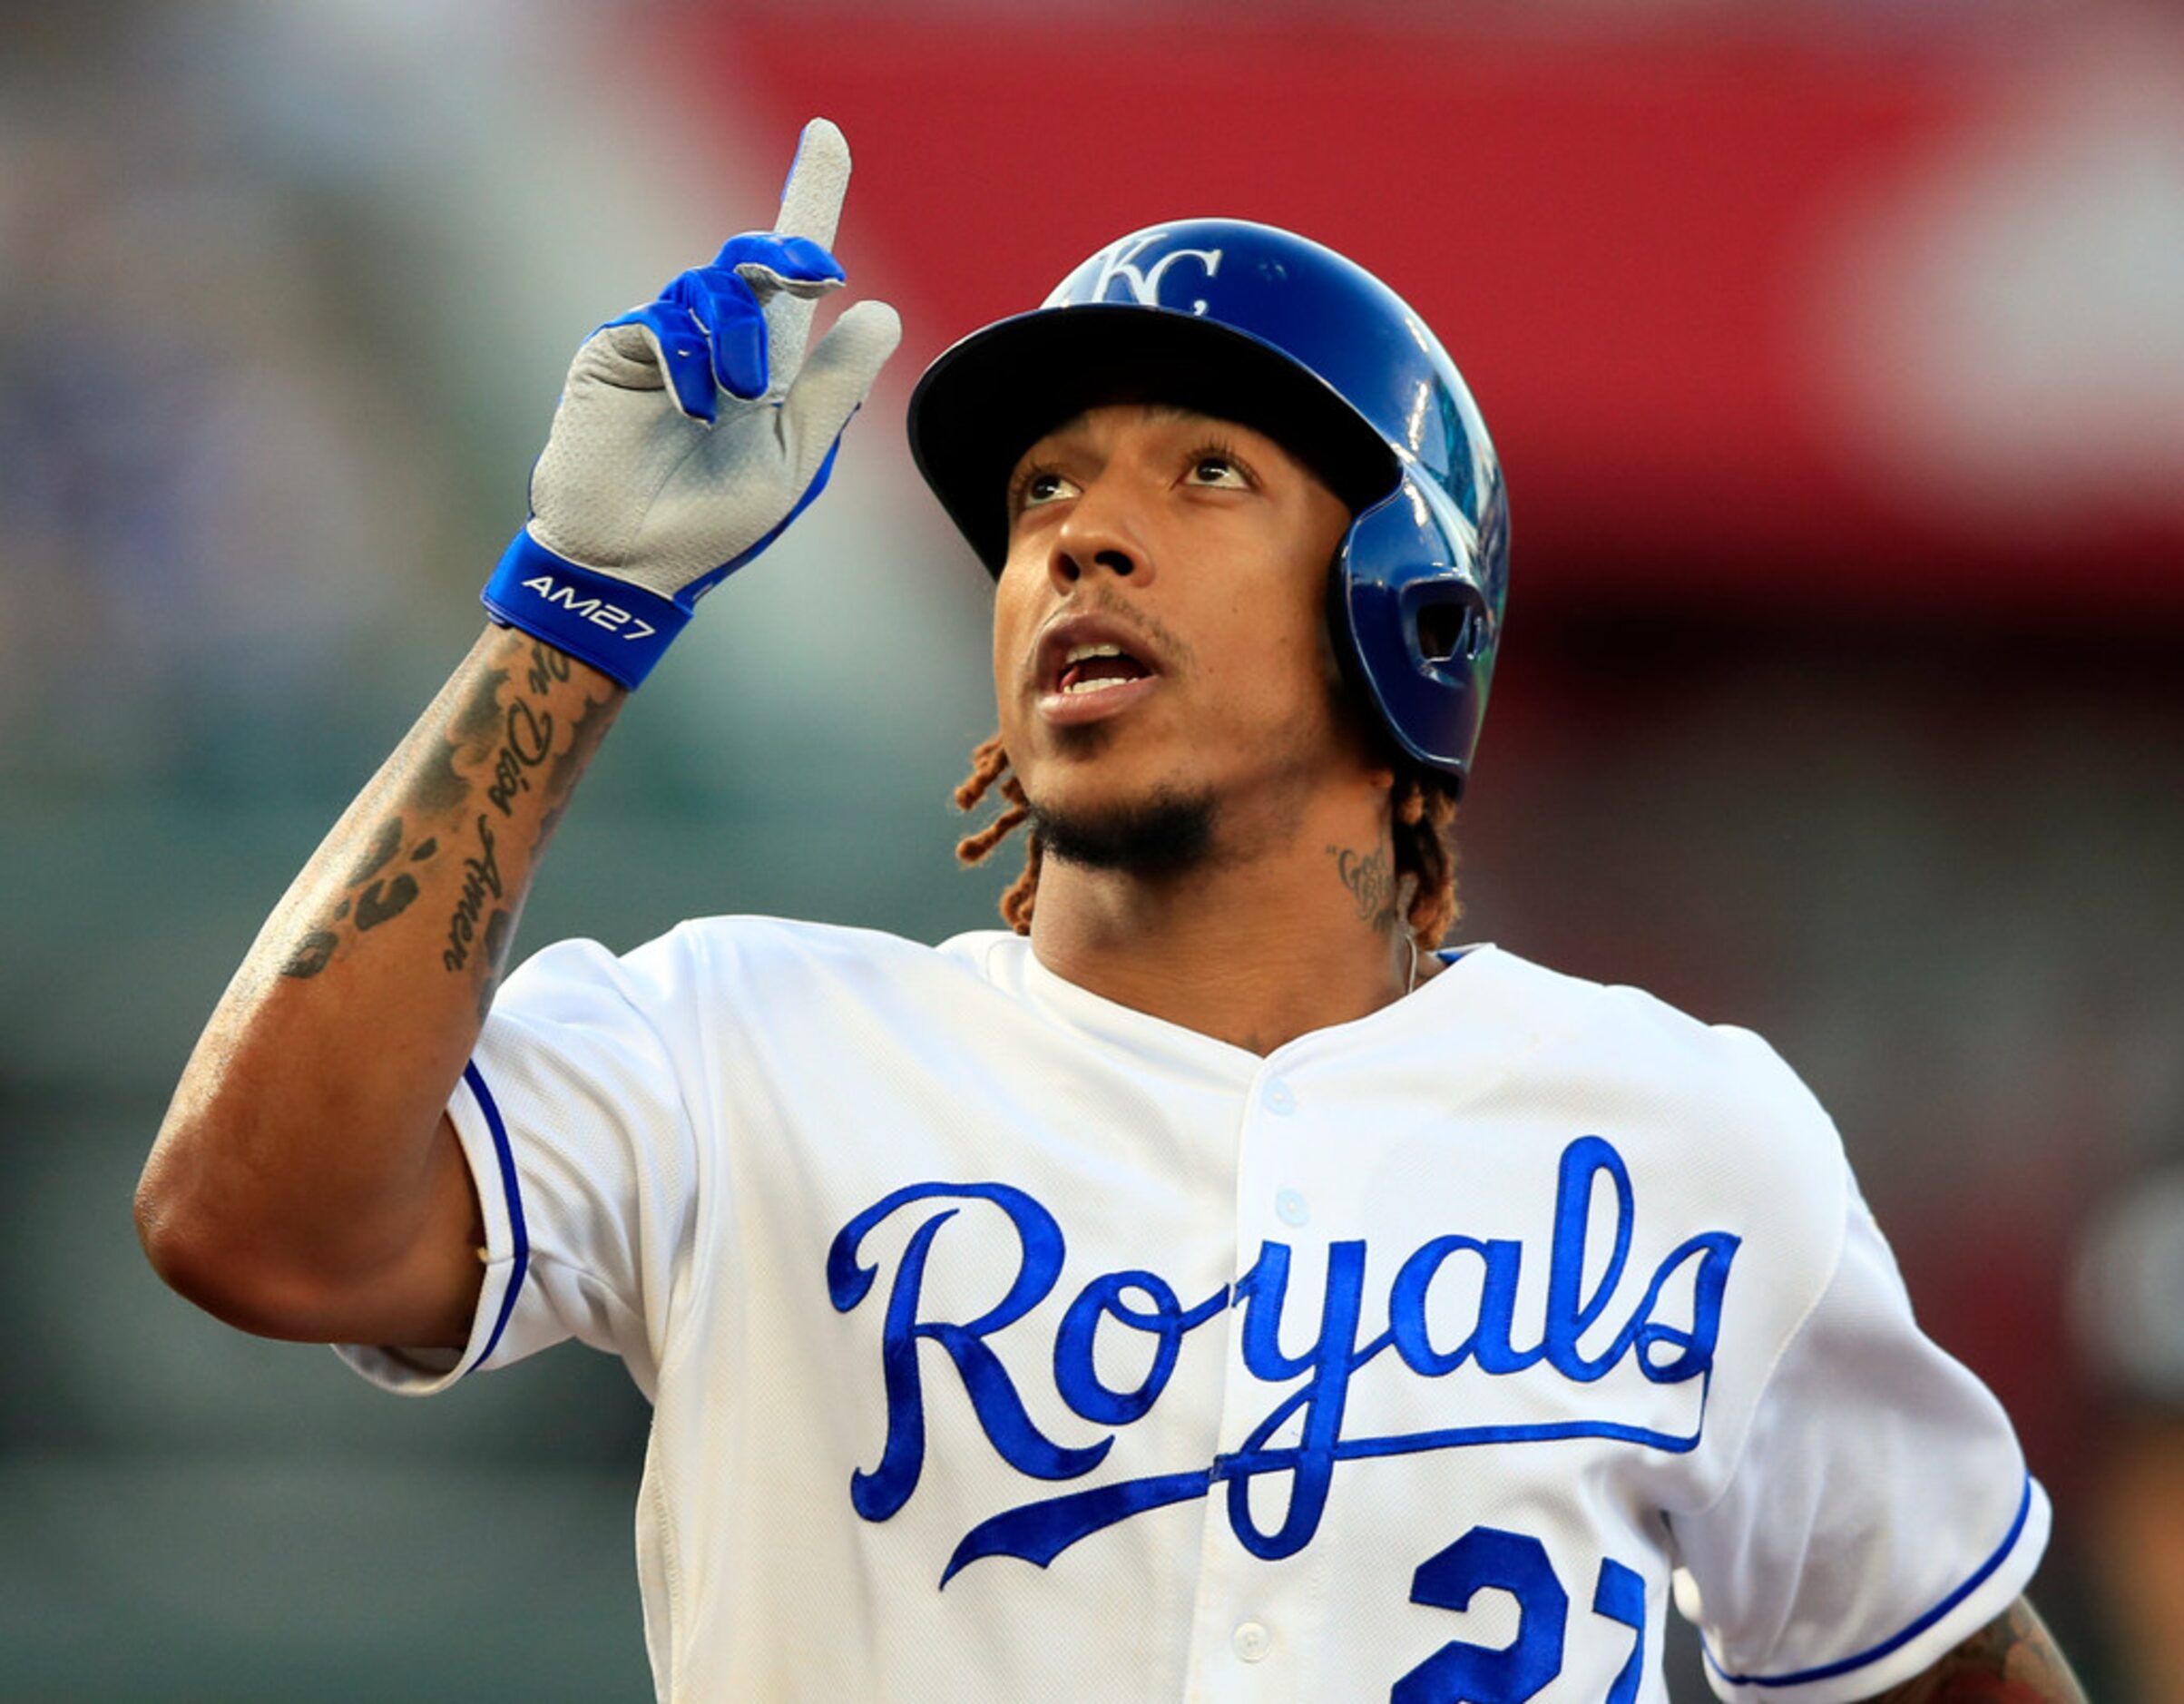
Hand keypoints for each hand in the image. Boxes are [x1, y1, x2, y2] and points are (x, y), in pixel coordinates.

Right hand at [481, 117, 900, 687]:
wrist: (634, 564)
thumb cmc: (714, 523)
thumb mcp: (794, 455)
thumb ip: (835, 387)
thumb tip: (879, 311)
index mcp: (768, 362)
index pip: (792, 270)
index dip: (810, 195)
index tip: (828, 135)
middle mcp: (717, 339)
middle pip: (754, 256)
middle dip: (790, 254)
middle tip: (821, 277)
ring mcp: (665, 341)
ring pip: (713, 287)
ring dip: (741, 336)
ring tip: (741, 398)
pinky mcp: (618, 351)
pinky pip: (662, 321)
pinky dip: (690, 360)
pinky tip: (694, 408)